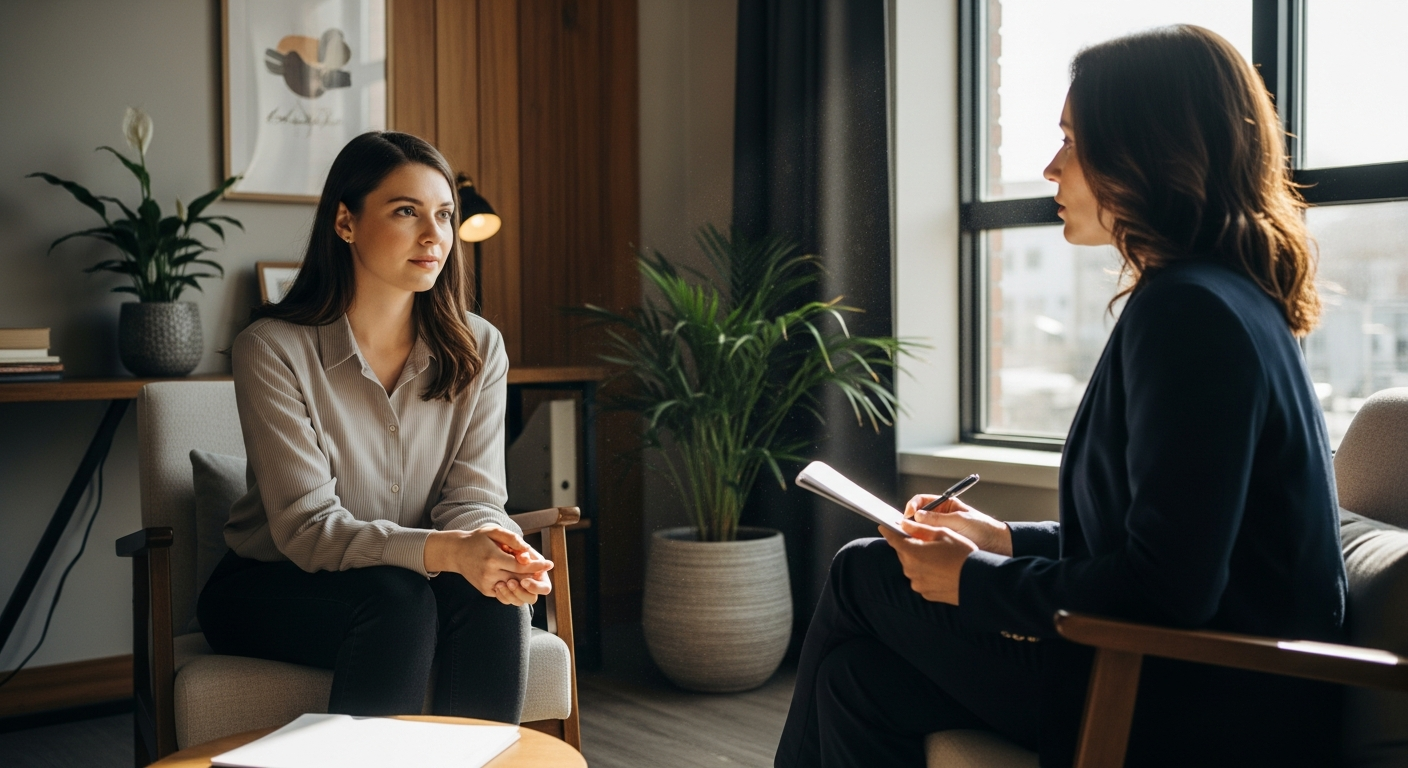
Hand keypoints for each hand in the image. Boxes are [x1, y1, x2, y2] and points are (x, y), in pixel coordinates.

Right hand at [424, 525, 553, 605]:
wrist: (457, 552)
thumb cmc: (478, 539)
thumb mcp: (494, 531)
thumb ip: (512, 539)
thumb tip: (528, 550)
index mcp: (493, 558)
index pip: (521, 567)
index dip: (537, 566)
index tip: (549, 564)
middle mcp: (489, 574)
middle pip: (519, 580)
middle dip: (534, 576)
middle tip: (544, 570)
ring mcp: (487, 585)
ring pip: (514, 591)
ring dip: (525, 585)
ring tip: (532, 576)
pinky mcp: (485, 591)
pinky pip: (505, 594)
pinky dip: (515, 589)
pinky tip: (519, 580)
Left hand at [879, 520, 978, 604]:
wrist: (979, 581)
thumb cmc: (963, 554)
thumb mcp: (942, 533)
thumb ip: (919, 528)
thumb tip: (903, 524)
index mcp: (912, 553)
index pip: (893, 539)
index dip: (889, 530)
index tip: (884, 526)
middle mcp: (911, 570)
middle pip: (903, 553)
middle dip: (910, 545)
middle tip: (925, 540)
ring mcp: (918, 584)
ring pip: (912, 566)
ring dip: (919, 560)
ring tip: (939, 556)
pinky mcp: (926, 593)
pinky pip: (921, 579)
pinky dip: (926, 573)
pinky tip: (941, 569)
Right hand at [904, 494, 1012, 556]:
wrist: (996, 545)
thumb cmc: (982, 528)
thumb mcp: (959, 520)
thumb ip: (938, 518)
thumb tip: (917, 516)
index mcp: (945, 505)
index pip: (922, 501)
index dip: (913, 505)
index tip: (910, 514)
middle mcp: (940, 516)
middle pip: (918, 515)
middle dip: (910, 521)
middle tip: (906, 529)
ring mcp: (940, 530)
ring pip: (920, 530)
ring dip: (915, 533)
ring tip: (912, 539)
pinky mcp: (942, 543)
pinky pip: (927, 542)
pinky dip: (921, 544)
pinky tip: (920, 547)